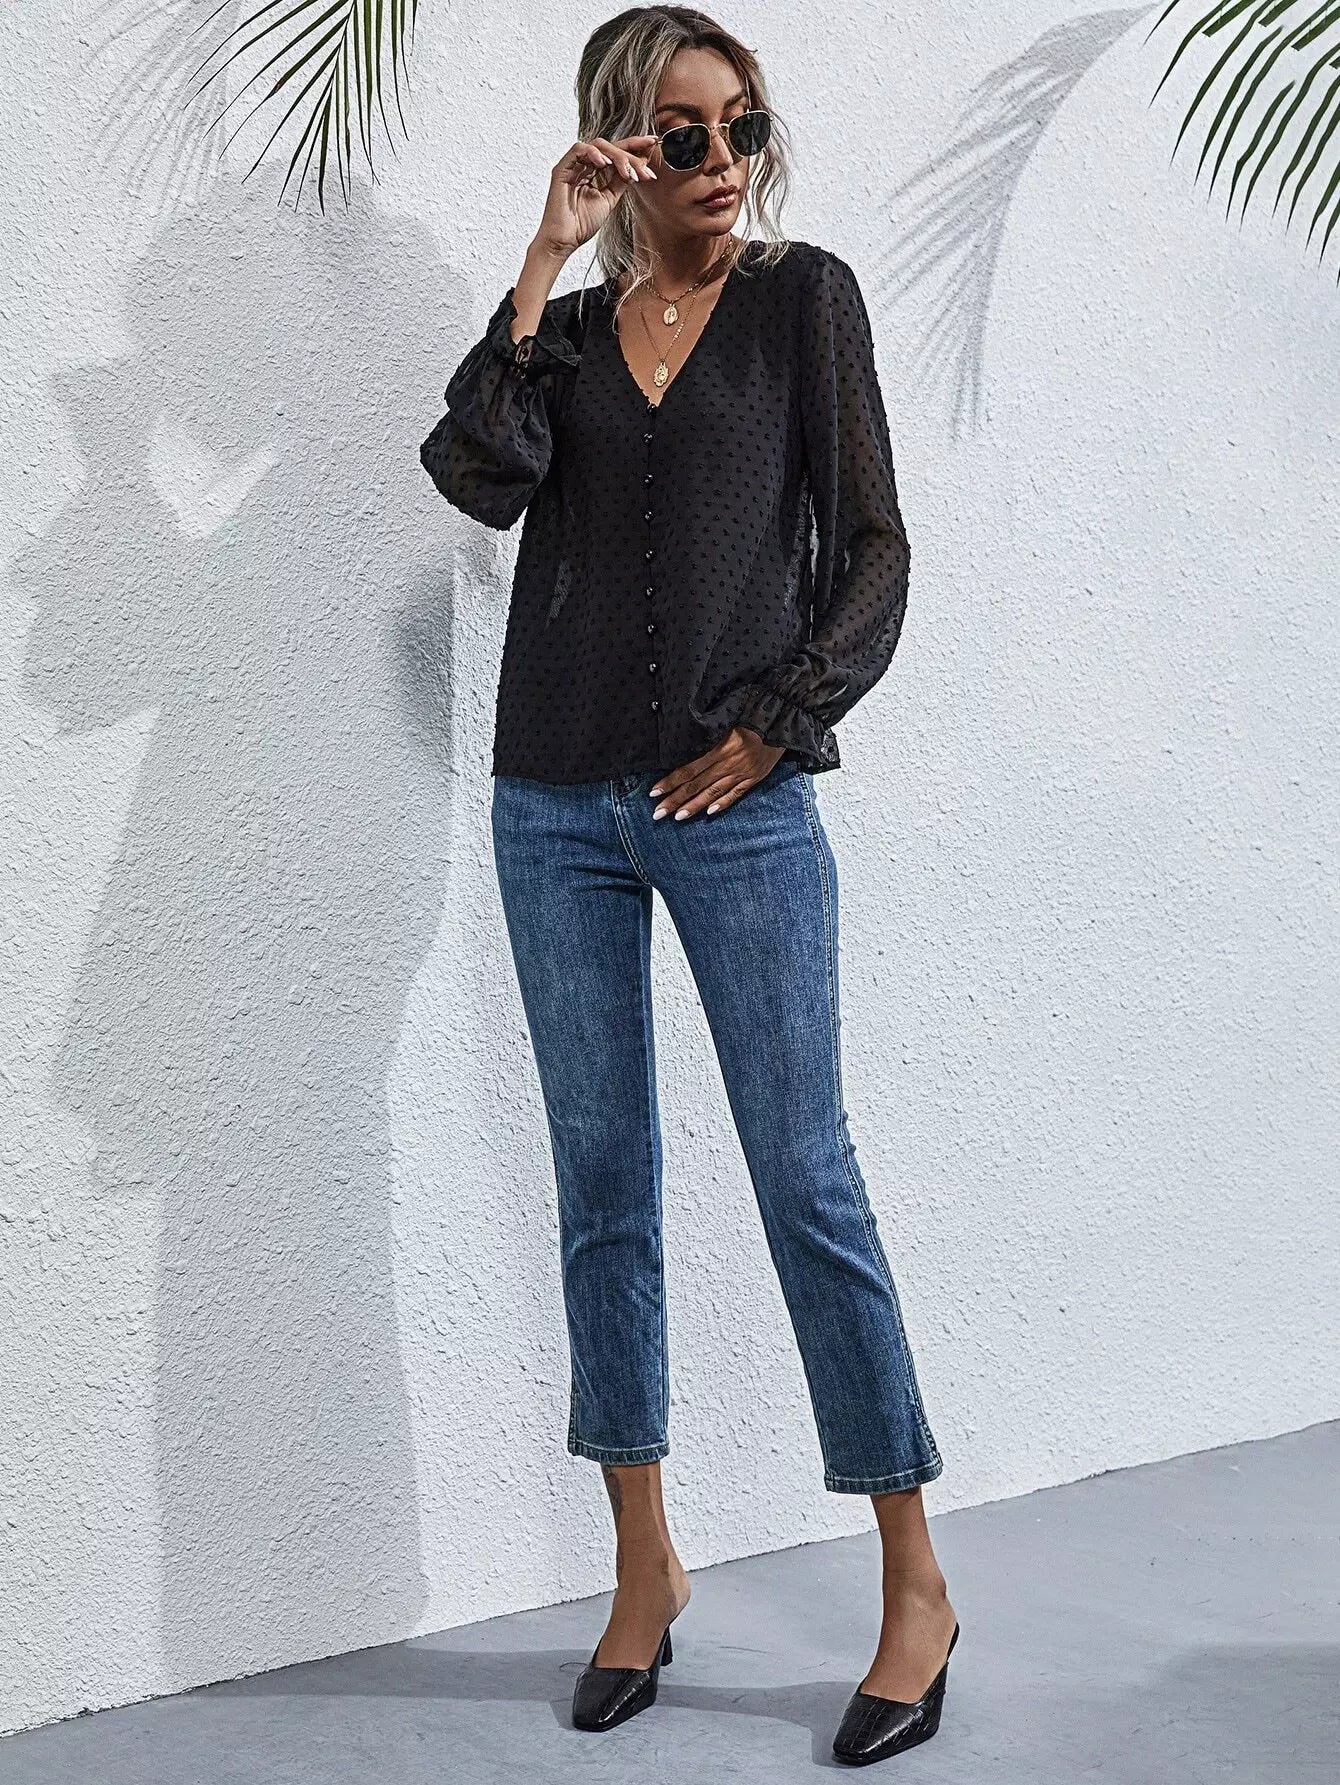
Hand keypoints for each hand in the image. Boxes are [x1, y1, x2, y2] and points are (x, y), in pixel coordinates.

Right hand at [535, 134, 659, 257]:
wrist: (564, 241)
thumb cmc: (582, 224)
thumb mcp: (610, 199)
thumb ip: (621, 181)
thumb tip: (639, 166)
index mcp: (595, 172)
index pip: (616, 153)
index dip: (634, 147)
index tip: (652, 144)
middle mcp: (585, 165)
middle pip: (610, 147)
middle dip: (630, 155)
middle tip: (644, 169)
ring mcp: (573, 166)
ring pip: (598, 146)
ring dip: (616, 155)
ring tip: (626, 172)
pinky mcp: (562, 169)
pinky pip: (578, 150)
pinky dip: (593, 153)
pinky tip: (604, 164)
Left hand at [648, 728, 785, 821]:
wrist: (784, 719)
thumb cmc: (753, 714)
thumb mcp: (727, 720)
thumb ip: (709, 735)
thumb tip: (687, 746)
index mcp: (720, 748)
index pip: (689, 770)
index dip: (670, 782)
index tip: (654, 793)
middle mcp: (729, 763)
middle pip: (696, 785)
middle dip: (675, 800)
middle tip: (658, 813)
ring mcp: (742, 773)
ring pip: (713, 793)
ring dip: (694, 806)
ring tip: (677, 817)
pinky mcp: (754, 777)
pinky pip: (736, 794)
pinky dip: (722, 804)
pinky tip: (709, 813)